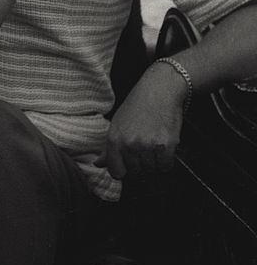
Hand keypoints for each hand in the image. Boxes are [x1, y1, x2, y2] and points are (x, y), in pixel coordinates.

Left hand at [96, 62, 187, 178]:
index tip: (127, 165)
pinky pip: (165, 166)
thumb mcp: (117, 124)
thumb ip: (108, 148)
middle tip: (143, 148)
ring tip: (152, 143)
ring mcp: (147, 146)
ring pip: (151, 170)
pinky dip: (166, 160)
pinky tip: (162, 146)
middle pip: (136, 173)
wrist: (159, 91)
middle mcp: (129, 144)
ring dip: (154, 162)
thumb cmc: (136, 107)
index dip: (123, 171)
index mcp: (114, 139)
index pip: (116, 172)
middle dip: (140, 164)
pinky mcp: (165, 146)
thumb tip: (97, 164)